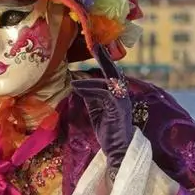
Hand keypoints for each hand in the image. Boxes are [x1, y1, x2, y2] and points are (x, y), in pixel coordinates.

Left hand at [72, 45, 133, 179]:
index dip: (104, 59)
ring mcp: (122, 100)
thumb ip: (90, 96)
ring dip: (88, 81)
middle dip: (104, 58)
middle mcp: (122, 93)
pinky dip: (89, 90)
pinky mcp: (118, 108)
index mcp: (117, 93)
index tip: (95, 46)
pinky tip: (77, 88)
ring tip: (72, 81)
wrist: (118, 149)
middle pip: (113, 71)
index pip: (110, 73)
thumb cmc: (108, 130)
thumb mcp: (96, 109)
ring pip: (106, 83)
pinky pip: (103, 94)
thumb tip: (78, 83)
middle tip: (94, 45)